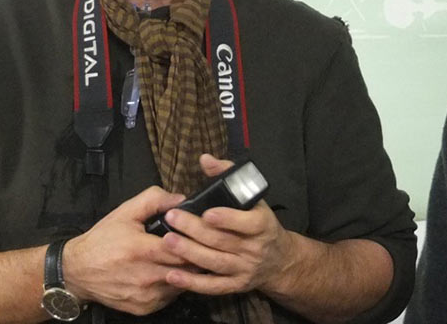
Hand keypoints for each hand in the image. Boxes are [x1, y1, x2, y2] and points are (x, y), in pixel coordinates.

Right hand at [63, 185, 193, 315]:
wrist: (77, 271)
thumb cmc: (102, 241)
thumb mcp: (126, 212)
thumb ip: (154, 199)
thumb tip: (181, 199)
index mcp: (143, 250)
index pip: (185, 248)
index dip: (196, 240)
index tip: (201, 233)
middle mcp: (146, 276)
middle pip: (188, 268)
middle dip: (196, 256)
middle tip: (200, 245)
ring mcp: (146, 295)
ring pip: (183, 284)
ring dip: (187, 272)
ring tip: (185, 258)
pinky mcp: (144, 308)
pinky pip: (171, 296)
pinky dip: (175, 284)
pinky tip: (170, 272)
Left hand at [157, 154, 299, 296]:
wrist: (278, 260)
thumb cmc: (260, 223)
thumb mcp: (253, 198)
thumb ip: (229, 176)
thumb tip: (206, 159)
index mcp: (262, 224)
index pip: (247, 223)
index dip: (227, 219)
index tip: (206, 213)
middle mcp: (254, 248)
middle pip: (223, 241)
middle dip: (195, 230)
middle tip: (173, 218)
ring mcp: (244, 269)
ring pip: (215, 262)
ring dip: (190, 253)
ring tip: (168, 241)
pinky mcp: (235, 285)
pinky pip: (212, 286)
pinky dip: (192, 283)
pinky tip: (173, 276)